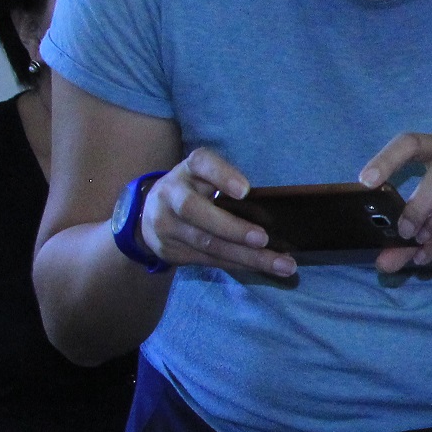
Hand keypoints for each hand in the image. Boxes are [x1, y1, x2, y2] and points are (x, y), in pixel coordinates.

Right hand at [141, 148, 298, 278]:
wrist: (149, 215)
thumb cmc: (196, 189)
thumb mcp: (209, 175)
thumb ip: (230, 183)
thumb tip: (272, 207)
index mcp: (189, 169)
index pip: (202, 164)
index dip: (223, 175)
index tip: (245, 190)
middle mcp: (170, 194)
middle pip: (195, 210)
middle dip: (232, 228)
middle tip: (264, 239)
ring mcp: (166, 225)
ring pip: (206, 243)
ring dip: (246, 256)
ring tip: (281, 265)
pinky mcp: (169, 250)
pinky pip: (208, 259)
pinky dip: (238, 264)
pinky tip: (262, 268)